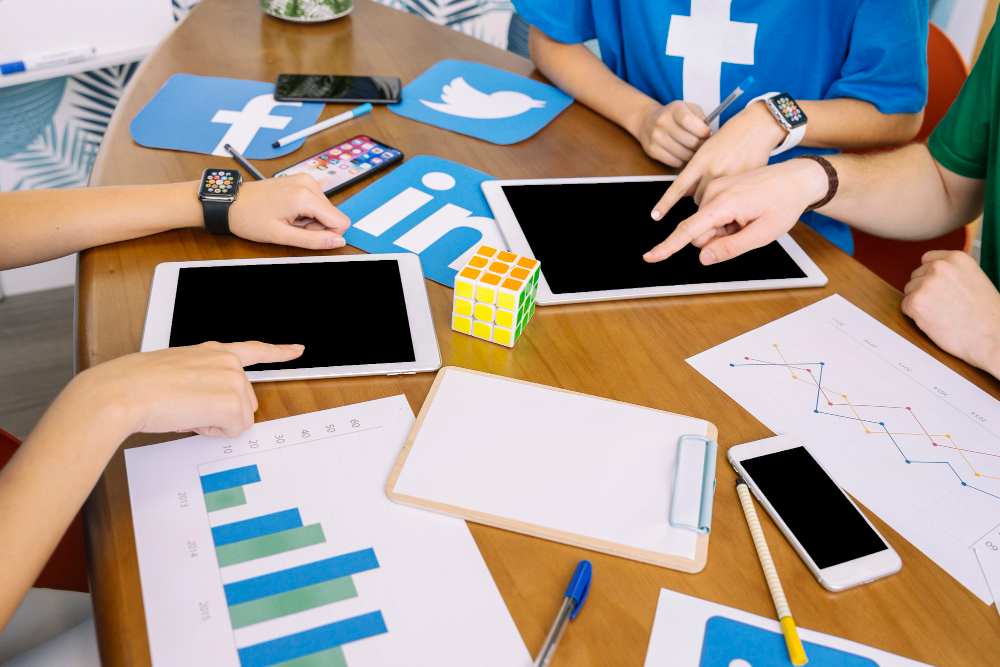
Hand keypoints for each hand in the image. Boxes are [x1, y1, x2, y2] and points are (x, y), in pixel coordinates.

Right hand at [64, 341, 303, 440]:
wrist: (124, 391)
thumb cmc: (137, 384)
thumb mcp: (176, 372)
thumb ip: (201, 380)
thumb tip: (205, 403)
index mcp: (214, 351)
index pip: (253, 349)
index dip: (279, 351)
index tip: (298, 349)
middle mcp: (228, 361)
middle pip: (245, 402)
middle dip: (221, 413)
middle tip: (188, 408)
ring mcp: (233, 380)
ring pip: (240, 419)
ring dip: (215, 423)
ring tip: (184, 410)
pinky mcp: (232, 402)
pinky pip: (233, 431)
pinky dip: (212, 432)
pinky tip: (190, 418)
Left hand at [229, 173, 350, 249]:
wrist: (230, 202)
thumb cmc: (249, 218)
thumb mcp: (281, 236)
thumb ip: (313, 240)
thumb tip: (338, 241)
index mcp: (305, 196)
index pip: (340, 221)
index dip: (326, 234)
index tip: (303, 232)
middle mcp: (308, 183)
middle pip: (333, 215)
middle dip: (316, 226)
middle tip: (291, 226)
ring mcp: (304, 179)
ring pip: (325, 210)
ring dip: (309, 219)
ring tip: (287, 218)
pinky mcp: (301, 180)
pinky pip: (316, 202)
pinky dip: (305, 211)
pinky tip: (287, 211)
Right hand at [635, 101, 711, 167]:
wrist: (647, 121)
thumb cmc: (673, 116)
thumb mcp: (687, 108)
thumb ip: (699, 116)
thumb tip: (707, 132)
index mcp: (674, 109)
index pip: (689, 121)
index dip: (703, 130)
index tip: (707, 133)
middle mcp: (662, 122)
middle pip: (690, 141)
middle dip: (701, 144)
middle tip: (702, 142)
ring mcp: (656, 138)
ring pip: (684, 154)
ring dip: (692, 153)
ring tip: (691, 147)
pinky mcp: (652, 150)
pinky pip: (675, 162)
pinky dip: (682, 160)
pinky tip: (681, 152)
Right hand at [643, 158, 828, 263]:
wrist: (797, 177)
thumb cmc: (784, 203)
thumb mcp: (762, 234)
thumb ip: (730, 248)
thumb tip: (703, 257)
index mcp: (724, 202)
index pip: (688, 230)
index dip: (668, 247)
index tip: (650, 256)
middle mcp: (714, 191)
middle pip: (698, 231)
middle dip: (716, 239)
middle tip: (744, 230)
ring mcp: (714, 186)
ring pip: (704, 224)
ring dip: (722, 229)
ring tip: (747, 219)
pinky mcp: (717, 186)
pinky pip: (711, 213)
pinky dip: (725, 219)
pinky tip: (744, 212)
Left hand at [650, 101, 786, 220]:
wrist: (756, 127)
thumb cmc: (729, 138)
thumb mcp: (706, 150)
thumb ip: (696, 172)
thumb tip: (686, 193)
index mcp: (700, 160)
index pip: (678, 187)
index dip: (665, 203)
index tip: (655, 215)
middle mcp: (712, 170)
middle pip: (697, 199)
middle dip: (701, 197)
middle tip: (711, 184)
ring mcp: (729, 178)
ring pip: (714, 201)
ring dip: (715, 199)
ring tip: (724, 184)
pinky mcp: (744, 183)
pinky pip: (730, 199)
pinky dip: (729, 197)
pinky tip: (736, 186)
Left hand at [902, 251, 999, 373]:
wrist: (991, 336)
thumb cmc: (986, 314)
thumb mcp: (974, 279)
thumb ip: (953, 272)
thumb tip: (933, 273)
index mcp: (957, 258)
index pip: (927, 259)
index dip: (930, 275)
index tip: (938, 288)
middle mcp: (940, 266)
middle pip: (916, 275)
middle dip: (924, 290)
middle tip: (943, 305)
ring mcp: (926, 283)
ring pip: (909, 290)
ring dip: (920, 302)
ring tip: (942, 313)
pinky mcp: (915, 301)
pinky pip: (905, 306)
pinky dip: (915, 316)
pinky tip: (934, 320)